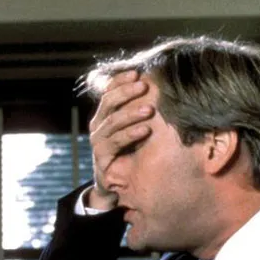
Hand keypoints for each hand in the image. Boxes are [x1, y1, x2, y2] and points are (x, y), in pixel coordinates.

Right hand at [87, 69, 153, 208]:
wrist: (118, 186)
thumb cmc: (130, 154)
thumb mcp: (135, 130)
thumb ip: (141, 111)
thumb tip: (161, 88)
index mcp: (104, 116)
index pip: (109, 92)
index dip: (120, 81)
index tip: (137, 73)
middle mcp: (98, 127)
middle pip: (108, 103)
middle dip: (126, 93)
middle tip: (144, 86)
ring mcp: (98, 143)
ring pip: (112, 122)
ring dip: (131, 114)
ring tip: (149, 109)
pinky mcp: (102, 159)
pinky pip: (115, 143)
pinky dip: (130, 134)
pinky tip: (145, 129)